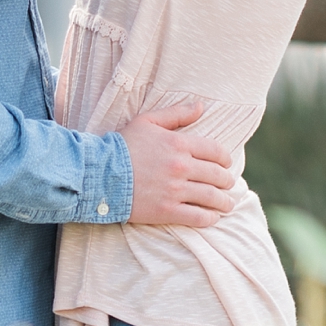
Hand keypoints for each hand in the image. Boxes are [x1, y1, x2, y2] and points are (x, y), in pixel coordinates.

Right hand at [121, 102, 236, 228]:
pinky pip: (198, 217)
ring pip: (212, 197)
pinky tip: (211, 217)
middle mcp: (181, 167)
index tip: (226, 164)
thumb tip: (200, 107)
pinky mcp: (167, 210)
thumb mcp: (146, 122)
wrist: (98, 173)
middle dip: (226, 181)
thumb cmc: (121, 145)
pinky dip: (209, 218)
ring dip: (224, 202)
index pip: (216, 151)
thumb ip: (176, 114)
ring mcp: (175, 190)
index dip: (225, 159)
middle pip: (217, 175)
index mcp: (178, 144)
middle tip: (227, 185)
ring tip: (226, 204)